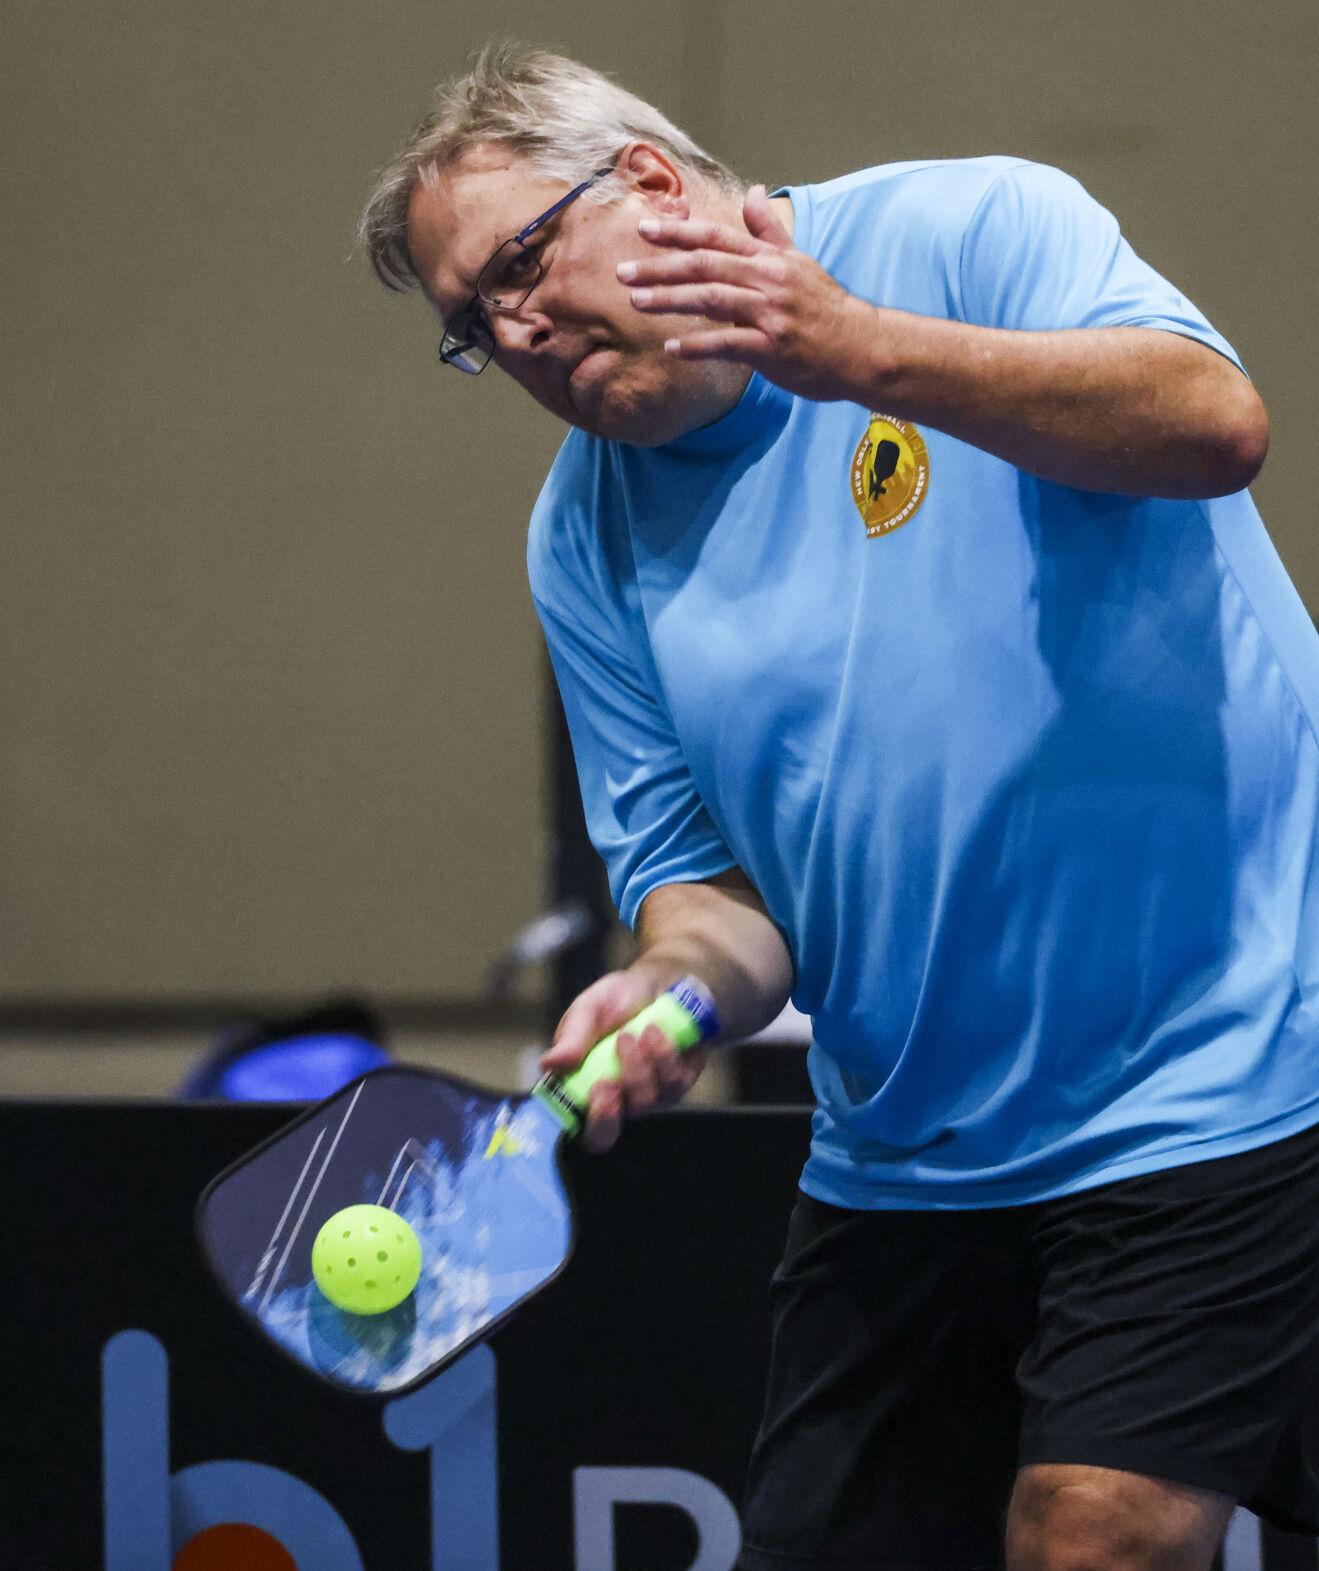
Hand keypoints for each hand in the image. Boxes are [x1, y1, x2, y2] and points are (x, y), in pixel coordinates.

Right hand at [539, 969, 710, 1152]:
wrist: (657, 983)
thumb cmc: (615, 1002)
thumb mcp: (588, 1011)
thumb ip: (572, 1038)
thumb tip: (547, 1065)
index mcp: (584, 1089)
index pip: (582, 1130)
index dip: (589, 1123)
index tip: (596, 1089)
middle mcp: (616, 1102)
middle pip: (606, 1136)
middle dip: (607, 1112)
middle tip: (607, 1080)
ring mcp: (649, 1096)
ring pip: (643, 1102)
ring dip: (636, 1066)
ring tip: (630, 1033)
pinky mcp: (679, 1082)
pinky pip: (673, 1081)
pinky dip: (662, 1054)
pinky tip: (654, 1031)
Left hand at [618, 184, 869, 402]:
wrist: (862, 347)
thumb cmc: (826, 308)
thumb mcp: (799, 262)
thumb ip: (769, 231)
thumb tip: (753, 192)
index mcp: (769, 259)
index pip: (716, 237)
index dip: (677, 232)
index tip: (643, 229)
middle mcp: (767, 280)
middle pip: (704, 265)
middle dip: (659, 267)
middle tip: (623, 273)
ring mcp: (769, 313)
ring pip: (711, 299)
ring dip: (670, 300)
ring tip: (637, 303)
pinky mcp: (772, 347)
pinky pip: (728, 344)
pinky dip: (699, 345)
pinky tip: (672, 348)